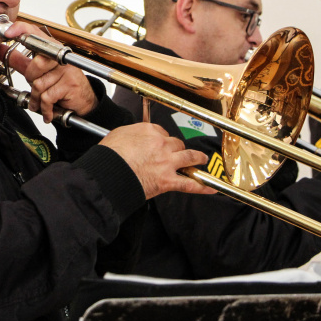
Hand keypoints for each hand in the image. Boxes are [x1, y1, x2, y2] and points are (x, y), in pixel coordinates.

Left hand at [1, 23, 96, 122]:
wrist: (83, 101)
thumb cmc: (61, 85)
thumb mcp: (39, 72)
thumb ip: (20, 61)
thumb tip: (1, 51)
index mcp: (52, 49)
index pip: (36, 33)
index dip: (22, 30)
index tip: (8, 33)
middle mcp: (61, 57)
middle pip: (36, 64)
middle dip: (31, 79)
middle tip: (37, 86)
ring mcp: (67, 70)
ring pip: (39, 84)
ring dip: (37, 98)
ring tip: (42, 101)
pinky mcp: (70, 84)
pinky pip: (46, 97)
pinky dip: (44, 108)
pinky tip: (48, 110)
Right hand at [100, 122, 215, 198]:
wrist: (108, 174)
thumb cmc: (109, 156)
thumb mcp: (118, 134)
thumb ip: (132, 134)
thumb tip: (134, 138)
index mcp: (149, 131)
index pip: (162, 132)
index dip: (162, 139)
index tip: (161, 144)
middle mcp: (161, 144)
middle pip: (177, 144)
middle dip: (177, 149)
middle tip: (177, 154)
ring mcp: (167, 162)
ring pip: (189, 157)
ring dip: (198, 158)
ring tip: (201, 160)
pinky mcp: (168, 181)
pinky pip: (189, 184)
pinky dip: (202, 187)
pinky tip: (212, 189)